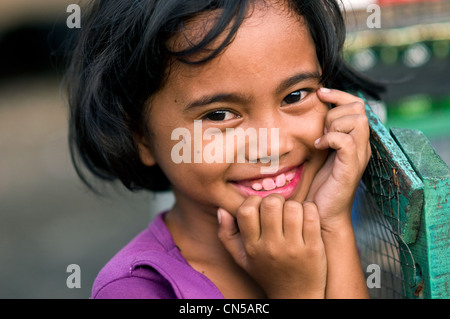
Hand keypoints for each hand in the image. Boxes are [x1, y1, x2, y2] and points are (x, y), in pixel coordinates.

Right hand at [218, 195, 326, 298]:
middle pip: (271, 204)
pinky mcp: (313, 248)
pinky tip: (306, 216)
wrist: (295, 296)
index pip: (246, 211)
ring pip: (293, 207)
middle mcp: (271, 248)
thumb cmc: (267, 273)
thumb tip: (222, 210)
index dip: (253, 201)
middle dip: (276, 199)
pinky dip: (310, 209)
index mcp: (252, 247)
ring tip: (293, 213)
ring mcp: (293, 248)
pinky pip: (311, 215)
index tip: (260, 206)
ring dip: (294, 205)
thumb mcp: (242, 258)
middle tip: (279, 206)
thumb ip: (227, 234)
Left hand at [306, 88, 370, 231]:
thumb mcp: (321, 152)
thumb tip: (315, 109)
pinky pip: (345, 140)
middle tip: (321, 130)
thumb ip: (325, 132)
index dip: (339, 94)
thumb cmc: (318, 184)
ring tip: (321, 140)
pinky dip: (329, 138)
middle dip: (334, 112)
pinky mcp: (350, 167)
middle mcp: (361, 145)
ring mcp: (358, 156)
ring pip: (356, 120)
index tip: (319, 93)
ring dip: (333, 125)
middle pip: (358, 109)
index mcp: (356, 140)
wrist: (320, 213)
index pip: (357, 104)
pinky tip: (318, 146)